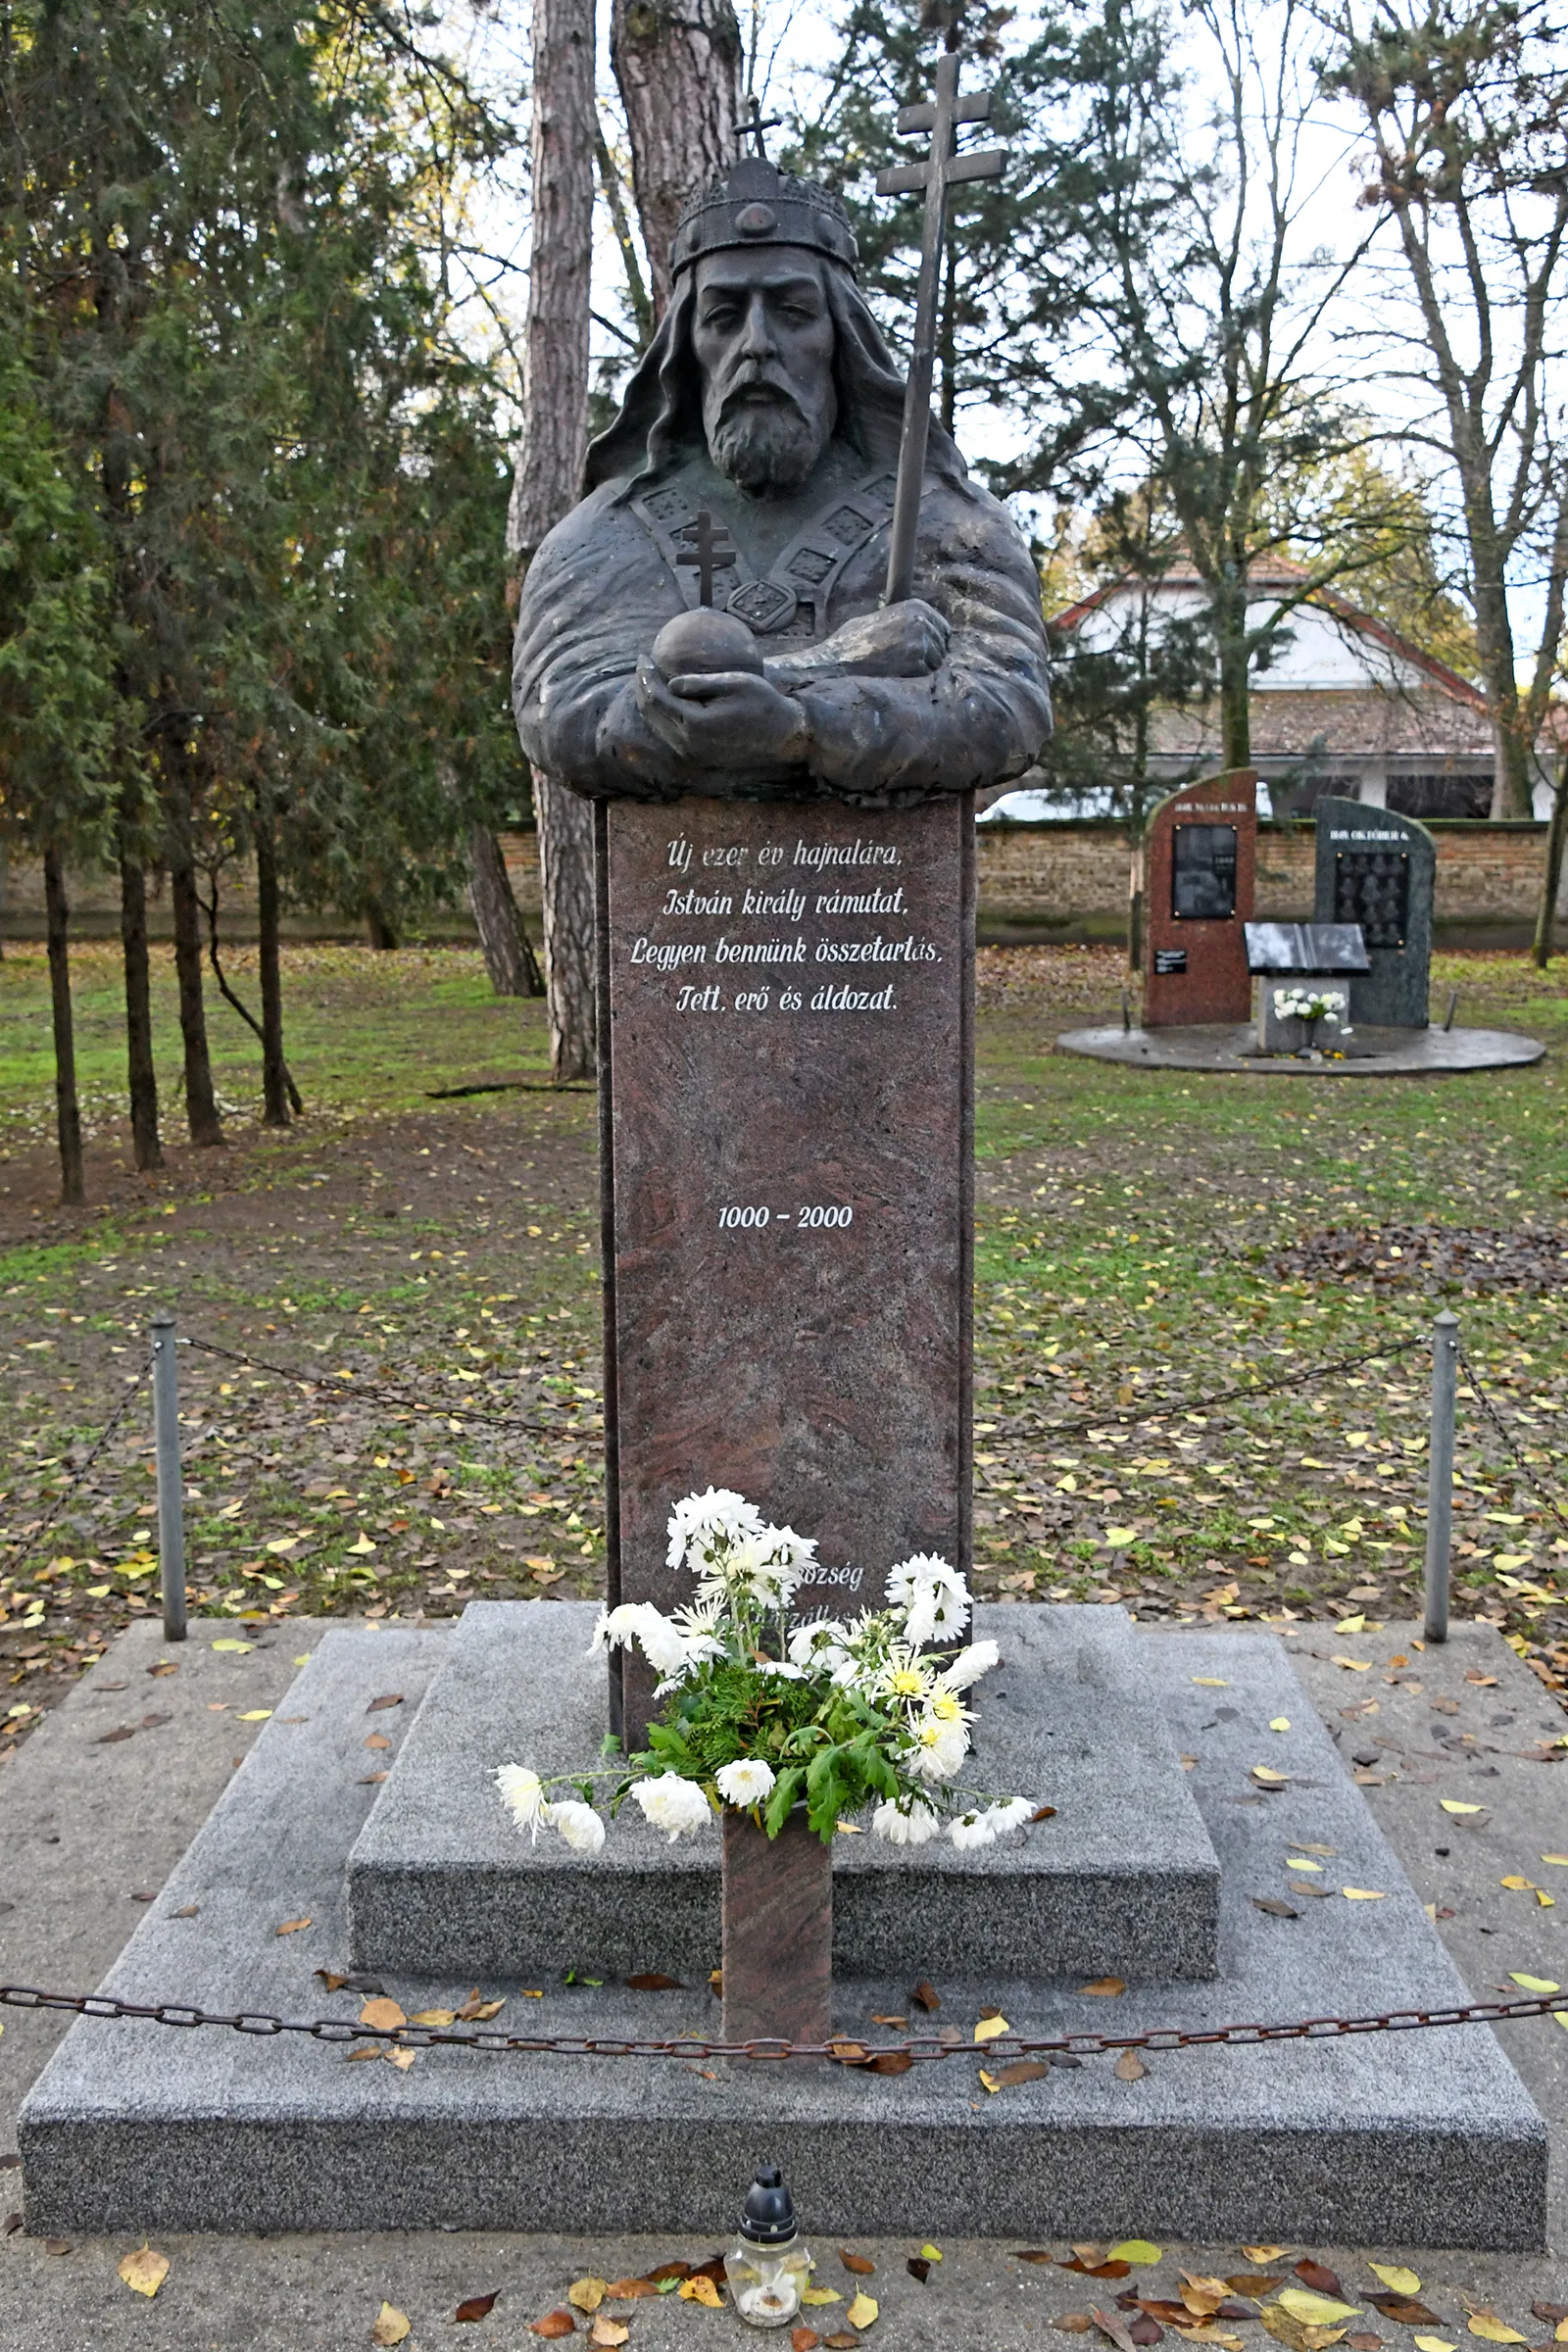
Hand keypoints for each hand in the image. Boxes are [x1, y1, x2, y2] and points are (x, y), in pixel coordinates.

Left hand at [635, 655, 809, 769]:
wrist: (782, 736)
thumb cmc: (763, 703)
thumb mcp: (734, 683)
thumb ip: (700, 683)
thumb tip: (670, 683)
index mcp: (696, 725)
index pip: (658, 698)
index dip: (646, 676)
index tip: (643, 657)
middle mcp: (690, 744)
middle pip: (652, 714)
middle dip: (642, 688)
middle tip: (642, 666)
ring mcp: (693, 753)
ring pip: (658, 727)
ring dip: (649, 703)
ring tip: (648, 680)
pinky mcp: (699, 756)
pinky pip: (670, 734)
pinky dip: (662, 715)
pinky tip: (664, 699)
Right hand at [769, 598, 949, 684]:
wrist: (835, 663)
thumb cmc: (849, 646)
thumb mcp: (876, 621)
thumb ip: (900, 623)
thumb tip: (918, 633)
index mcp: (916, 608)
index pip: (944, 630)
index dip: (934, 647)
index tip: (922, 658)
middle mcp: (922, 621)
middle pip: (943, 649)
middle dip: (930, 661)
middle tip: (907, 671)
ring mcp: (922, 642)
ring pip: (938, 665)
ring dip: (923, 674)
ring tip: (897, 675)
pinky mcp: (919, 663)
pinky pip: (928, 678)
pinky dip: (916, 683)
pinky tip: (896, 681)